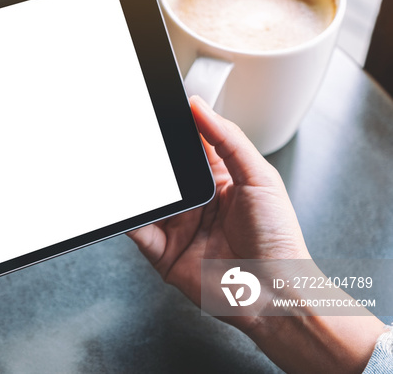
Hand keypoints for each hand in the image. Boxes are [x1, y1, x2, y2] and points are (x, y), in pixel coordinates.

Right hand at [128, 96, 383, 372]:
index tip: (160, 108)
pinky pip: (137, 231)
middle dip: (149, 156)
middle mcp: (196, 203)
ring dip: (135, 186)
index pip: (191, 146)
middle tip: (135, 136)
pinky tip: (124, 205)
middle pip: (164, 171)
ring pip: (147, 199)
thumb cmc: (278, 241)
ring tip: (123, 167)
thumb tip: (200, 107)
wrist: (273, 294)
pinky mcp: (163, 253)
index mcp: (220, 181)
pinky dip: (126, 218)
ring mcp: (177, 227)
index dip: (176, 128)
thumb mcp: (260, 178)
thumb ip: (229, 140)